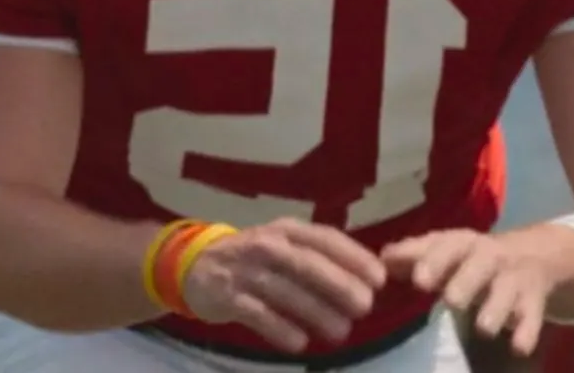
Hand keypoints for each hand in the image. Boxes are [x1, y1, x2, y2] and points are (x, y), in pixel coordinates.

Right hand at [180, 218, 385, 353]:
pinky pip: (256, 313)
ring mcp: (245, 270)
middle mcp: (266, 245)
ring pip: (285, 291)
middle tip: (365, 306)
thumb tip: (366, 280)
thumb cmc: (254, 258)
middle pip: (306, 264)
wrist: (194, 266)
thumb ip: (318, 258)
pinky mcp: (226, 296)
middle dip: (338, 284)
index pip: (324, 239)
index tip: (379, 278)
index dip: (353, 257)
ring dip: (315, 311)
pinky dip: (278, 328)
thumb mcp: (283, 247)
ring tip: (340, 332)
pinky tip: (299, 343)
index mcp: (286, 230)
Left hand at [380, 228, 573, 358]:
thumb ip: (414, 256)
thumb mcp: (447, 251)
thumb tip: (381, 260)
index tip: (419, 280)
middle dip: (466, 282)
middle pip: (480, 265)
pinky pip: (532, 318)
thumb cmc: (473, 259)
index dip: (434, 261)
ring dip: (495, 309)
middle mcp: (491, 257)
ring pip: (507, 292)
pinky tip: (518, 346)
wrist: (536, 256)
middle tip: (452, 300)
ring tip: (483, 328)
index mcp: (463, 243)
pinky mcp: (533, 302)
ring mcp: (514, 279)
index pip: (448, 246)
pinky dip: (526, 332)